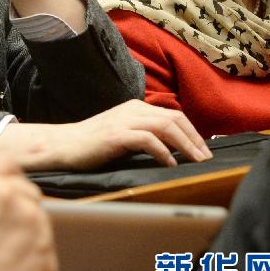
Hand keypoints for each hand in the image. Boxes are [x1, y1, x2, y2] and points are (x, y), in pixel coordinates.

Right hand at [0, 100, 210, 170]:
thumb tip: (173, 147)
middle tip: (206, 158)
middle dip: (195, 138)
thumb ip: (143, 133)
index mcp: (135, 107)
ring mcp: (123, 121)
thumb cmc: (92, 144)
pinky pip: (147, 139)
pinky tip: (169, 163)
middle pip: (174, 118)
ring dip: (185, 145)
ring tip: (195, 161)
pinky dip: (163, 151)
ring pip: (165, 126)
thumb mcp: (122, 133)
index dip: (193, 132)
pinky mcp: (115, 135)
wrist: (63, 145)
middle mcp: (132, 109)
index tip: (204, 150)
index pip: (173, 114)